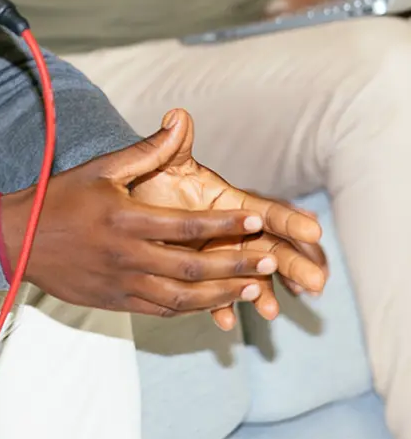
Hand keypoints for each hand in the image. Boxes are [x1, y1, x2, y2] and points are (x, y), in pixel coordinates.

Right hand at [0, 116, 315, 318]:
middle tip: (269, 261)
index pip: (189, 227)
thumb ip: (146, 151)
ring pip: (183, 298)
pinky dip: (192, 309)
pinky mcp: (116, 302)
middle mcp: (128, 256)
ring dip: (222, 295)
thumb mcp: (101, 169)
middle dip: (237, 265)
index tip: (258, 220)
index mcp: (126, 221)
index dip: (227, 226)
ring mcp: (123, 284)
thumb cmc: (59, 198)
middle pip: (195, 269)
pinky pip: (162, 311)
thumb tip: (179, 121)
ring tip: (253, 289)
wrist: (17, 241)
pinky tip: (214, 303)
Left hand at [129, 110, 326, 329]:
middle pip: (269, 248)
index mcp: (228, 203)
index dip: (289, 220)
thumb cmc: (145, 180)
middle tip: (317, 282)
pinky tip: (225, 323)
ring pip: (247, 277)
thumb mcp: (159, 164)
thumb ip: (171, 145)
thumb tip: (177, 115)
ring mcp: (216, 255)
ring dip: (261, 292)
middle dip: (293, 264)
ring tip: (272, 312)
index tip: (314, 230)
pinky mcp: (197, 274)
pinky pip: (214, 294)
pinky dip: (221, 306)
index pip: (266, 211)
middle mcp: (229, 231)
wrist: (121, 208)